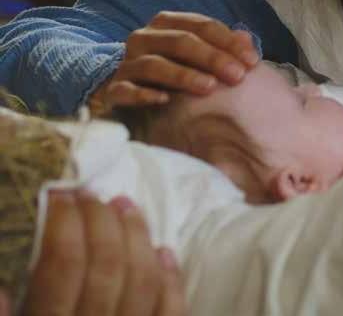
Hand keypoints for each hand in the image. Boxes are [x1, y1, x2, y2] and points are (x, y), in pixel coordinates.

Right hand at [21, 191, 185, 315]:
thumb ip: (10, 311)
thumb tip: (4, 288)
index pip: (64, 264)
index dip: (64, 222)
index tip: (60, 194)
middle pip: (108, 264)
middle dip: (101, 219)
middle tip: (90, 193)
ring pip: (143, 280)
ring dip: (136, 235)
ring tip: (124, 205)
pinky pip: (171, 310)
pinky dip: (170, 278)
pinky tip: (164, 251)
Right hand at [90, 11, 259, 112]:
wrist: (129, 95)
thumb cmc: (174, 72)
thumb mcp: (200, 57)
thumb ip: (223, 47)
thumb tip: (247, 39)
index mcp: (166, 24)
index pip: (202, 25)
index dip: (229, 42)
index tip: (252, 61)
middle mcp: (143, 38)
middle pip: (180, 41)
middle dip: (212, 57)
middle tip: (237, 76)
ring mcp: (127, 63)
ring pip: (154, 64)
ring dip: (183, 75)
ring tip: (210, 88)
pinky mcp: (114, 90)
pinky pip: (125, 90)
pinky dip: (144, 94)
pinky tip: (164, 100)